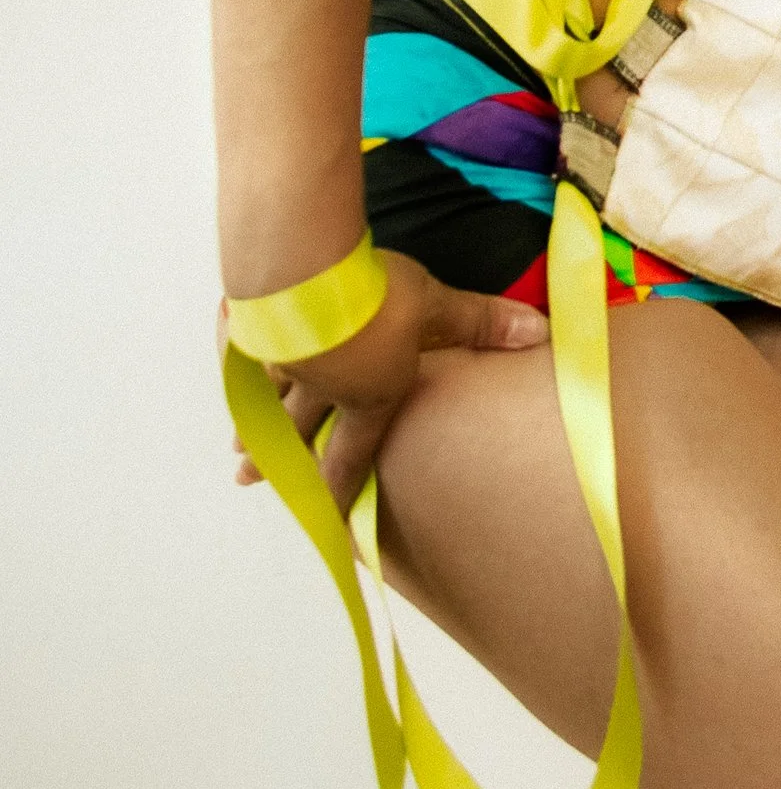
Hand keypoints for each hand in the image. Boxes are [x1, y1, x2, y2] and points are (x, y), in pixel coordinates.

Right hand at [221, 250, 546, 517]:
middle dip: (281, 465)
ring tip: (240, 448)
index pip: (354, 453)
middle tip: (252, 483)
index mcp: (366, 396)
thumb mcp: (435, 305)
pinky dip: (237, 363)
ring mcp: (281, 360)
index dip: (341, 488)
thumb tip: (541, 332)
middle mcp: (320, 389)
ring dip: (254, 425)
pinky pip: (245, 352)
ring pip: (266, 401)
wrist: (300, 269)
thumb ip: (481, 322)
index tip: (327, 519)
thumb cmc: (372, 296)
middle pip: (297, 435)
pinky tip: (230, 361)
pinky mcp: (253, 326)